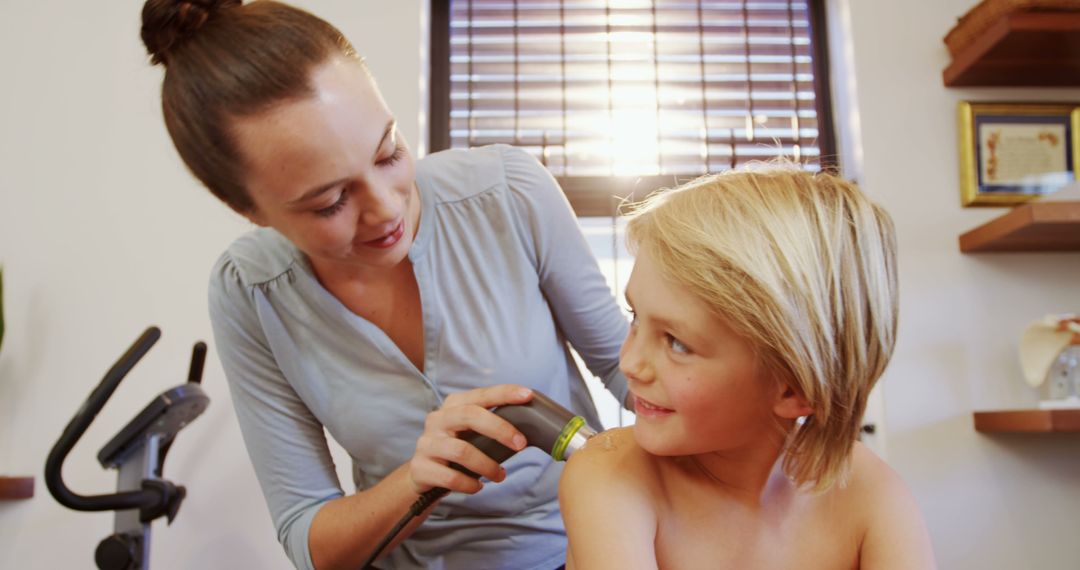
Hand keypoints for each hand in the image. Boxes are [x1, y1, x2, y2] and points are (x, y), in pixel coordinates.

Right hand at [408, 384, 533, 493]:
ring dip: (487, 465)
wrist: (423, 476)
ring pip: (462, 451)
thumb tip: (530, 428)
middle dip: (500, 429)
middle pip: (470, 416)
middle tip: (521, 444)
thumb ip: (491, 426)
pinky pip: (450, 477)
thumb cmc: (456, 450)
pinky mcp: (420, 467)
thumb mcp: (470, 433)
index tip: (528, 395)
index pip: (481, 395)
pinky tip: (478, 486)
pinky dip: (469, 484)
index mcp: (453, 406)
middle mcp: (437, 419)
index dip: (504, 393)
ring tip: (500, 476)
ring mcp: (426, 443)